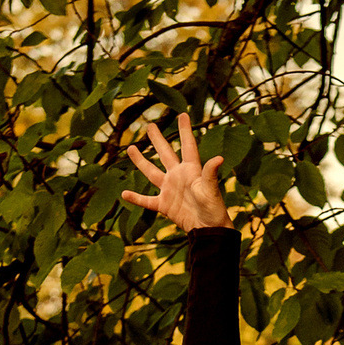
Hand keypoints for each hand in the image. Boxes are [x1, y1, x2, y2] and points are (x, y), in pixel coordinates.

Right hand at [120, 113, 230, 230]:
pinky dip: (136, 198)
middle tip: (150, 126)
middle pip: (165, 154)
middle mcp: (178, 176)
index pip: (188, 145)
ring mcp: (170, 190)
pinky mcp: (164, 205)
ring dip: (141, 161)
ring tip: (131, 148)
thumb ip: (210, 174)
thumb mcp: (210, 190)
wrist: (208, 230)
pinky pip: (146, 200)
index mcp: (191, 170)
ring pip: (151, 173)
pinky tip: (124, 194)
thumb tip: (219, 158)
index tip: (183, 114)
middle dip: (158, 140)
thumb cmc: (213, 209)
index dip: (185, 130)